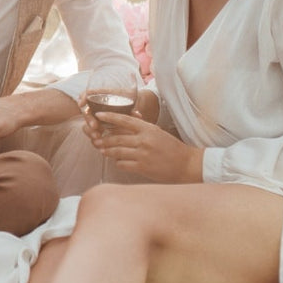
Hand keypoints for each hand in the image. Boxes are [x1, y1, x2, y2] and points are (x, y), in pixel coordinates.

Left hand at [85, 109, 202, 182]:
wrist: (186, 164)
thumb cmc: (172, 148)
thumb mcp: (158, 132)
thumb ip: (142, 129)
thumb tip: (123, 125)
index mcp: (148, 129)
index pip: (125, 120)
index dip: (109, 117)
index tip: (98, 115)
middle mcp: (144, 140)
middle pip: (117, 137)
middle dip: (104, 139)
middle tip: (96, 139)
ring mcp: (142, 154)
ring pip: (117, 151)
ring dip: (108, 151)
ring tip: (103, 151)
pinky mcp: (142, 167)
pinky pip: (123, 164)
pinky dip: (118, 163)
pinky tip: (118, 162)